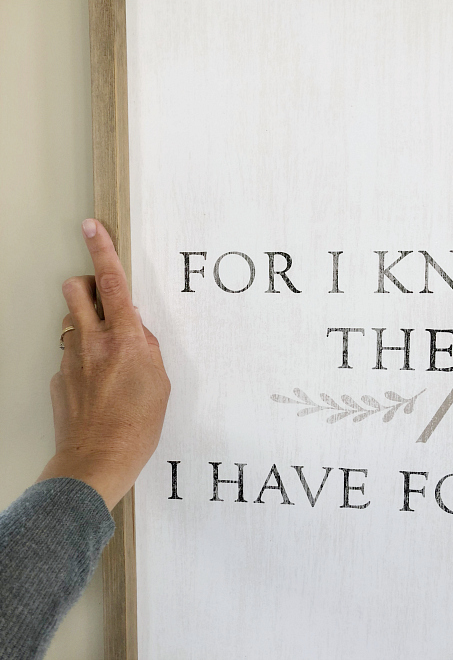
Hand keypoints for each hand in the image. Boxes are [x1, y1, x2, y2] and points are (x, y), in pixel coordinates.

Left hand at [38, 219, 169, 509]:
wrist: (98, 461)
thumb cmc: (137, 425)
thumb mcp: (160, 383)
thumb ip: (147, 347)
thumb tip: (136, 329)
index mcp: (123, 340)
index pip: (113, 283)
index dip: (102, 250)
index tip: (92, 226)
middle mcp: (92, 343)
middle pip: (76, 289)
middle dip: (87, 285)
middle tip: (103, 301)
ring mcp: (70, 360)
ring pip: (71, 322)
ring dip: (86, 324)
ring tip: (105, 354)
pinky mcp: (58, 378)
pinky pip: (69, 355)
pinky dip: (83, 360)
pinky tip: (97, 387)